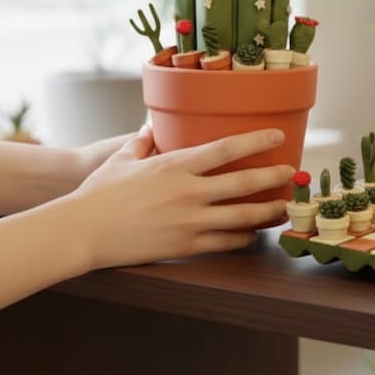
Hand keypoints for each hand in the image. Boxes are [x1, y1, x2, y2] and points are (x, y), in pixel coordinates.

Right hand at [67, 127, 291, 268]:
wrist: (83, 231)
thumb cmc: (99, 191)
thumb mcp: (122, 159)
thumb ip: (142, 143)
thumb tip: (149, 128)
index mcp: (175, 165)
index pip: (225, 148)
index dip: (256, 141)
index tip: (277, 135)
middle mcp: (188, 192)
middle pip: (242, 183)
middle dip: (272, 177)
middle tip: (291, 173)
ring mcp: (188, 221)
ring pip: (241, 217)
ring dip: (267, 212)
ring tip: (284, 209)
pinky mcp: (184, 246)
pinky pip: (223, 243)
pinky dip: (243, 238)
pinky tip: (254, 235)